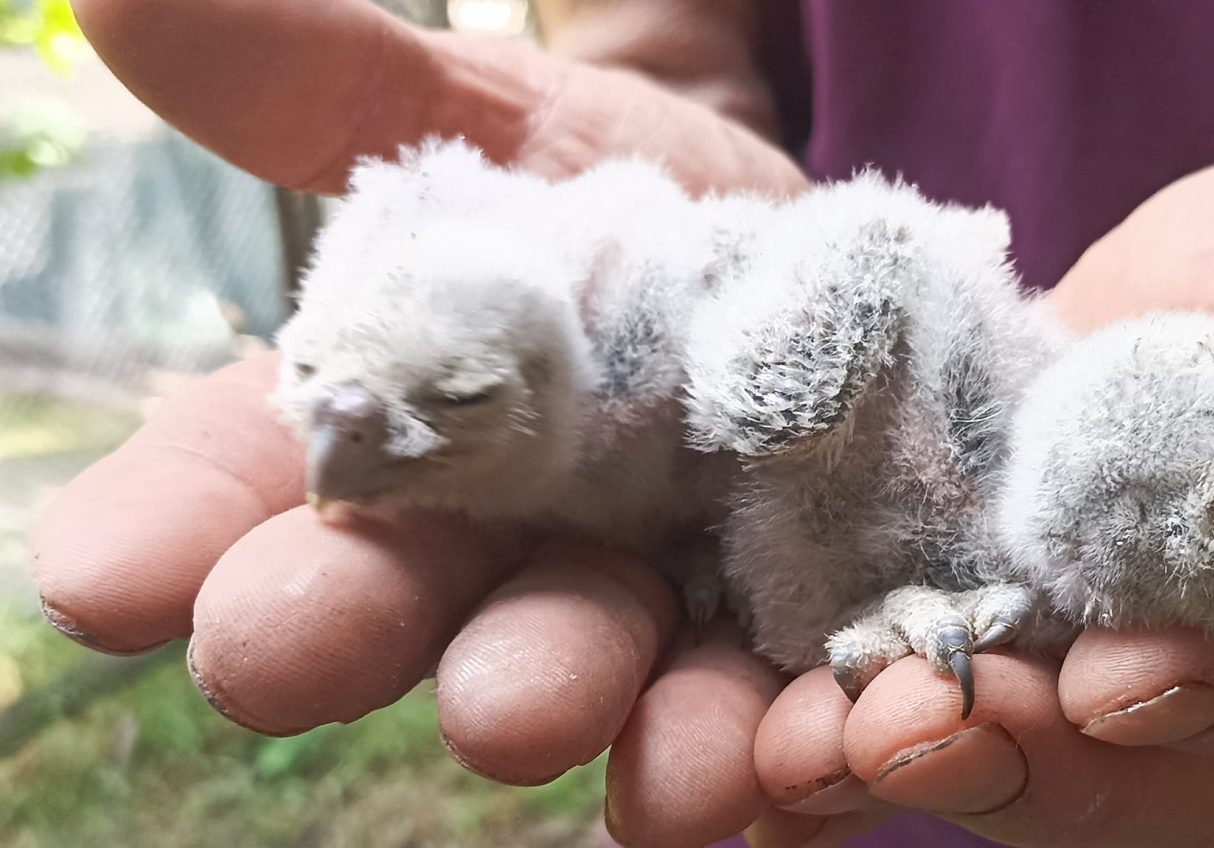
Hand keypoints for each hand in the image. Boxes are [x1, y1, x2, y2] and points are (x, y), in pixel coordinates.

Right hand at [33, 2, 804, 845]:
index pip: (249, 484)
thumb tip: (123, 1)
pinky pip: (779, 704)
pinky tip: (808, 742)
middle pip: (416, 602)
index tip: (103, 576)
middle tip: (284, 658)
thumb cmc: (622, 197)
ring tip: (617, 760)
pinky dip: (790, 736)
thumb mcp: (499, 124)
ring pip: (605, 676)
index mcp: (397, 437)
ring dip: (598, 711)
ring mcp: (646, 605)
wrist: (809, 251)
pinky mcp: (783, 637)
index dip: (172, 528)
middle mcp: (500, 549)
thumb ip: (328, 86)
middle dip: (358, 628)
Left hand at [744, 153, 1213, 845]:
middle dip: (1024, 761)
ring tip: (812, 753)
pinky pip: (908, 713)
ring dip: (909, 763)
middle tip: (912, 738)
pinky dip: (836, 742)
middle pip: (1126, 758)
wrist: (1162, 318)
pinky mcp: (965, 652)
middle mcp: (1204, 673)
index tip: (1121, 680)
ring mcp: (1074, 679)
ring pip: (1003, 754)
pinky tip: (768, 748)